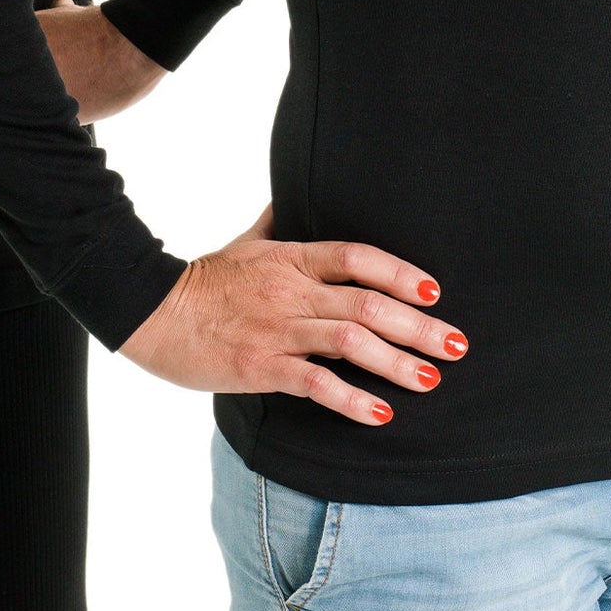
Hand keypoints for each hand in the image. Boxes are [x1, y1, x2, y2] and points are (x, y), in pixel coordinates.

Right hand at [118, 203, 468, 425]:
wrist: (152, 311)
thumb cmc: (202, 278)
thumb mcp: (244, 242)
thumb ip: (275, 223)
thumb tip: (292, 196)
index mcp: (291, 258)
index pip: (357, 257)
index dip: (400, 272)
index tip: (435, 290)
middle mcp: (292, 291)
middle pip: (367, 304)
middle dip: (419, 326)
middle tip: (458, 344)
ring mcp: (278, 329)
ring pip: (350, 342)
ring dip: (397, 363)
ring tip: (432, 378)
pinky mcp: (262, 366)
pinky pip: (315, 383)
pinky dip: (352, 399)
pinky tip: (380, 414)